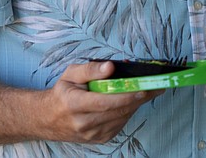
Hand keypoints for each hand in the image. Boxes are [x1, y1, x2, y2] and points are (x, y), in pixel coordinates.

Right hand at [38, 60, 163, 142]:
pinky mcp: (99, 139)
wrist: (46, 119)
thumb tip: (110, 66)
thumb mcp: (71, 74)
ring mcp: (92, 134)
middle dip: (140, 97)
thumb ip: (91, 69)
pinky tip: (133, 100)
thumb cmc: (62, 93)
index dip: (126, 95)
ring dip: (137, 104)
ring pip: (122, 117)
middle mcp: (83, 123)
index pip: (104, 101)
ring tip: (150, 90)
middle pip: (118, 110)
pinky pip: (121, 123)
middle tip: (158, 85)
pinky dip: (129, 111)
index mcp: (74, 104)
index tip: (145, 86)